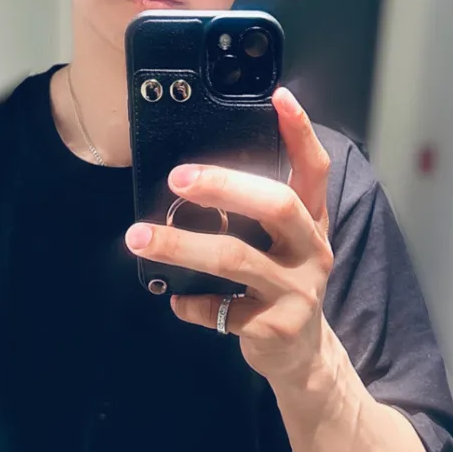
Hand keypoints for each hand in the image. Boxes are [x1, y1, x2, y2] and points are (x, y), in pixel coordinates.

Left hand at [125, 88, 335, 383]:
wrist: (303, 355)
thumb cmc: (281, 283)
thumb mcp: (281, 244)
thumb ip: (255, 214)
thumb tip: (195, 180)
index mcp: (312, 221)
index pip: (314, 168)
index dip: (299, 132)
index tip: (278, 96)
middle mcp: (313, 250)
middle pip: (276, 204)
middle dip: (224, 186)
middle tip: (177, 179)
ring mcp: (298, 290)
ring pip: (236, 257)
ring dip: (181, 245)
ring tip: (139, 237)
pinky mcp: (276, 327)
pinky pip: (222, 310)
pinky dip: (191, 303)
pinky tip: (176, 300)